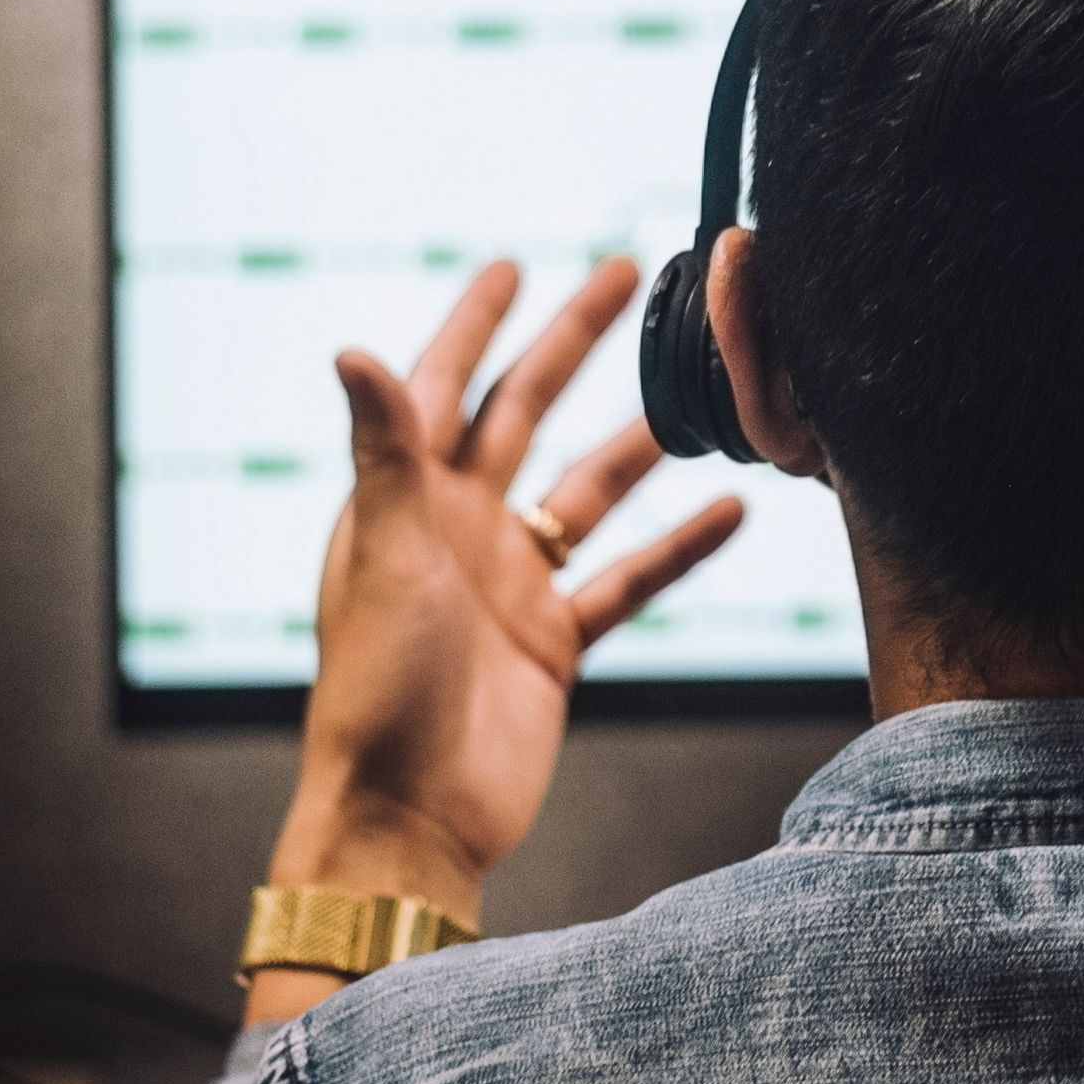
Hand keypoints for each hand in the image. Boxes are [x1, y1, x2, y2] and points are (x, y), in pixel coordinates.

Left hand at [269, 256, 742, 949]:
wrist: (410, 819)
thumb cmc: (377, 691)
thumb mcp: (386, 555)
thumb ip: (385, 452)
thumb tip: (351, 347)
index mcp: (405, 502)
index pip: (444, 385)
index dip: (475, 321)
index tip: (512, 264)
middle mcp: (458, 531)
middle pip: (524, 413)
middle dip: (572, 343)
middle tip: (627, 276)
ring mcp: (510, 585)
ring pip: (587, 491)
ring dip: (639, 442)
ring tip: (700, 391)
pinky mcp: (552, 642)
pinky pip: (626, 579)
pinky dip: (677, 547)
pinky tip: (731, 510)